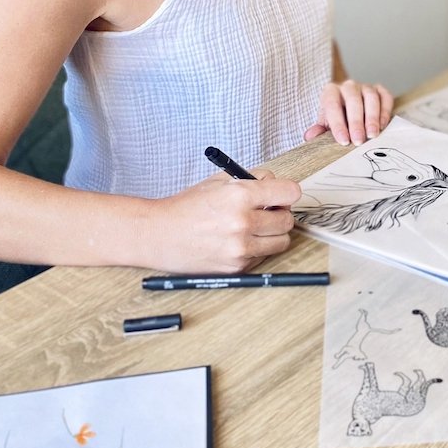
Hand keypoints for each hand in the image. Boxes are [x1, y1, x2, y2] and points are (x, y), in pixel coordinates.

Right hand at [147, 169, 300, 272]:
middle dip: (280, 214)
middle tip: (267, 211)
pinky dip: (258, 249)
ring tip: (254, 227)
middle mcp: (243, 222)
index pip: (290, 192)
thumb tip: (277, 184)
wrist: (157, 235)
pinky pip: (264, 257)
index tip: (283, 195)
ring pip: (281, 241)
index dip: (287, 192)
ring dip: (273, 234)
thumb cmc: (187, 207)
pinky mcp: (237, 267)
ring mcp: (240, 248)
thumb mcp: (219, 181)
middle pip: (288, 220)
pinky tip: (240, 241)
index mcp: (240, 195)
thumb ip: (253, 179)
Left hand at [304, 79, 393, 145]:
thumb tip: (310, 135)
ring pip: (370, 97)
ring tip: (372, 135)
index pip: (332, 105)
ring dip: (372, 117)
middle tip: (358, 140)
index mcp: (330, 91)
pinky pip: (385, 97)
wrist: (348, 109)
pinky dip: (385, 111)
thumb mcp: (325, 124)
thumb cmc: (336, 119)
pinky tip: (382, 126)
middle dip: (356, 122)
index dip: (338, 124)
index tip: (343, 141)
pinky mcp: (379, 90)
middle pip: (353, 100)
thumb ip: (318, 131)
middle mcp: (348, 86)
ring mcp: (365, 86)